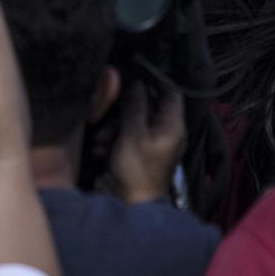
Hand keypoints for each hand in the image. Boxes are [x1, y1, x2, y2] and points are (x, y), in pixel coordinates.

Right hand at [108, 83, 186, 204]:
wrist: (129, 204)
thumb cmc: (136, 168)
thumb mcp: (133, 132)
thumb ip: (134, 104)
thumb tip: (134, 80)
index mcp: (173, 126)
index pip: (171, 92)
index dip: (153, 79)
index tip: (131, 71)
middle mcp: (165, 132)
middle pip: (146, 105)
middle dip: (124, 108)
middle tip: (108, 111)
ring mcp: (150, 143)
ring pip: (130, 120)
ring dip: (112, 126)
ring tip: (103, 140)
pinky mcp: (135, 152)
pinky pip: (122, 136)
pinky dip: (111, 139)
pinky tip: (101, 150)